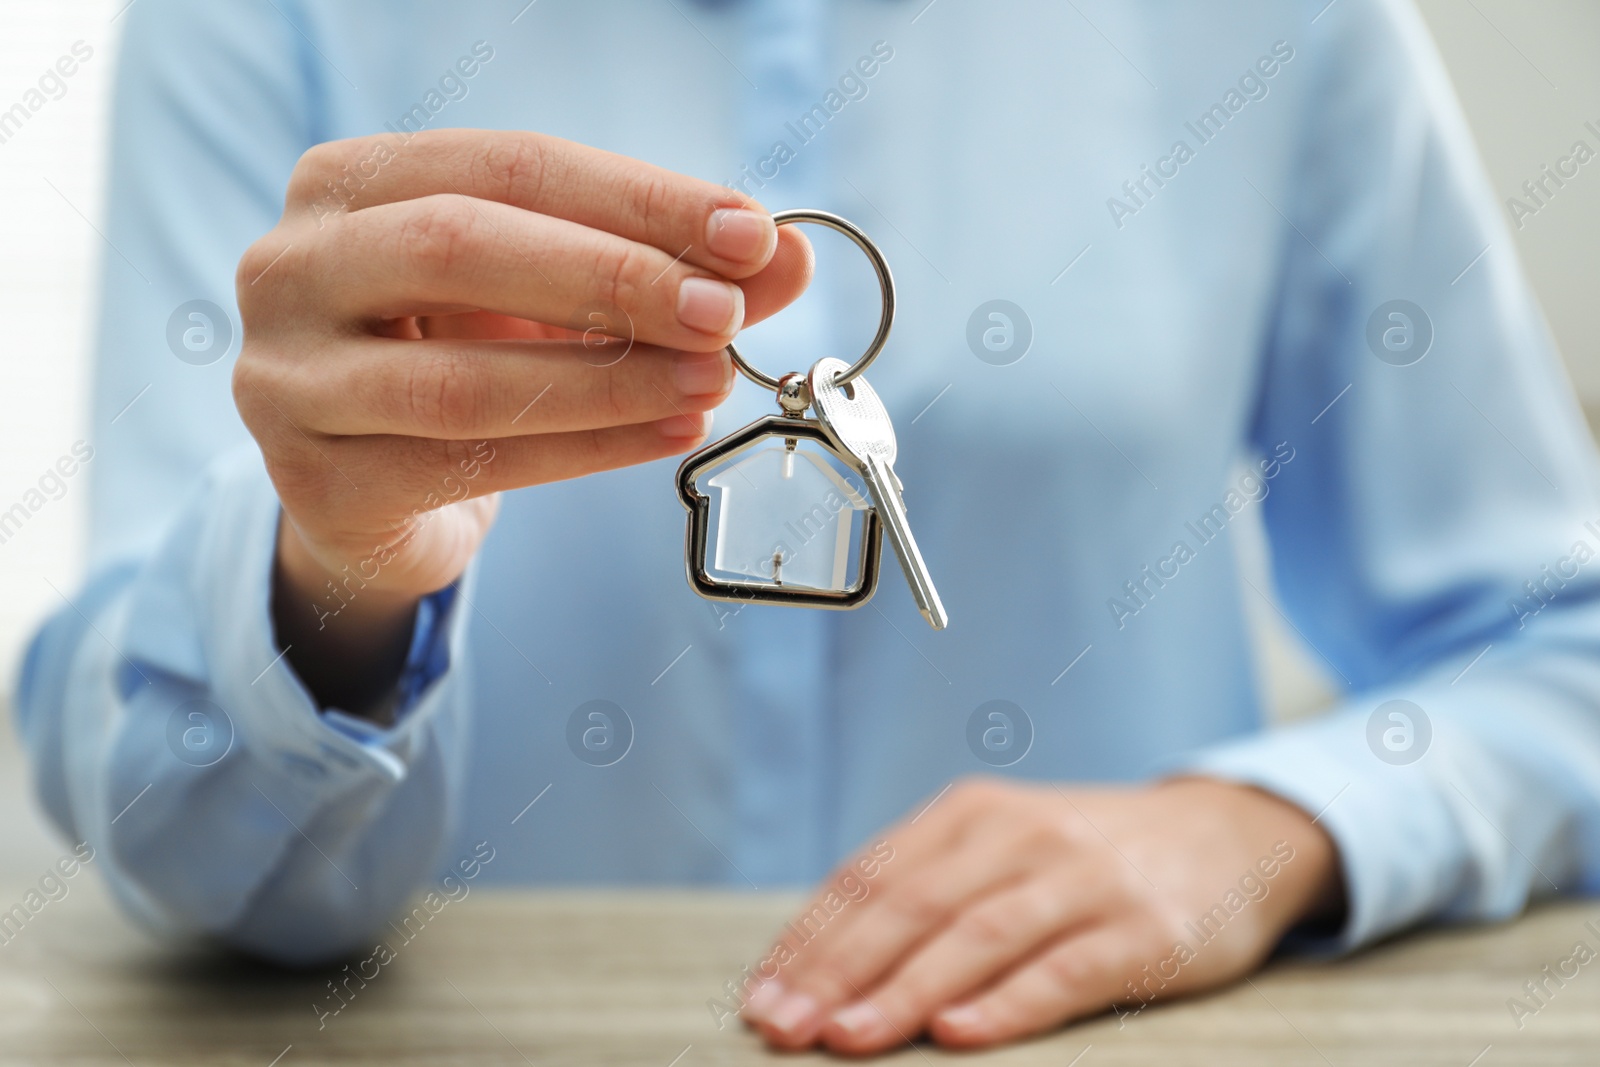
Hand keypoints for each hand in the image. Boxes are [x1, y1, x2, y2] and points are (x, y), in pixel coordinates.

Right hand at [232, 129, 810, 711]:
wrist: (370, 488)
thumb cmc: (464, 355)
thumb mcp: (557, 296)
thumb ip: (665, 270)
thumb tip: (788, 257)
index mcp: (350, 183)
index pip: (511, 165)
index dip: (638, 198)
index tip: (751, 233)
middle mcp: (291, 265)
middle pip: (460, 246)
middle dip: (612, 277)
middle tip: (725, 312)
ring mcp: (286, 379)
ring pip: (460, 377)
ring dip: (606, 381)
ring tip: (710, 383)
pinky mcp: (313, 482)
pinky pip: (465, 465)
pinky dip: (583, 452)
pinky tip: (666, 434)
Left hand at [741, 776, 1343, 1053]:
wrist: (1227, 837)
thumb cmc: (1088, 857)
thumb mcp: (1003, 846)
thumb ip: (927, 887)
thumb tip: (823, 964)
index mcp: (970, 813)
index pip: (869, 878)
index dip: (808, 940)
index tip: (759, 996)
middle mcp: (1018, 836)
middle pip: (909, 905)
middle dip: (835, 971)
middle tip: (781, 1026)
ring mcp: (1081, 880)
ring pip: (975, 936)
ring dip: (902, 990)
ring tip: (846, 1037)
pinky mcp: (1142, 930)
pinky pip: (1064, 970)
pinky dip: (1007, 1003)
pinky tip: (957, 1034)